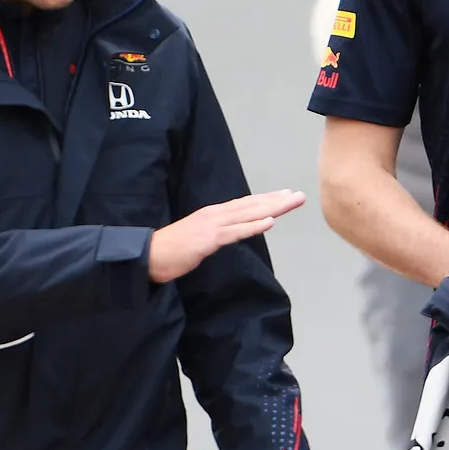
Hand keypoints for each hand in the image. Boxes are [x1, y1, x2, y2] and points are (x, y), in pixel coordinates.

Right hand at [151, 189, 303, 281]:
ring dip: (272, 208)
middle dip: (277, 200)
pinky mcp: (208, 239)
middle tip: (299, 195)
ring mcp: (212, 225)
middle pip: (252, 205)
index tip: (286, 194)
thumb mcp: (200, 237)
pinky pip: (235, 232)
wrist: (149, 255)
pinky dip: (253, 226)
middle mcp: (216, 214)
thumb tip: (232, 234)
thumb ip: (217, 233)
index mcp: (214, 214)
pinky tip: (269, 222)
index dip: (267, 199)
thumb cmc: (173, 250)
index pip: (246, 204)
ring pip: (248, 214)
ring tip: (291, 202)